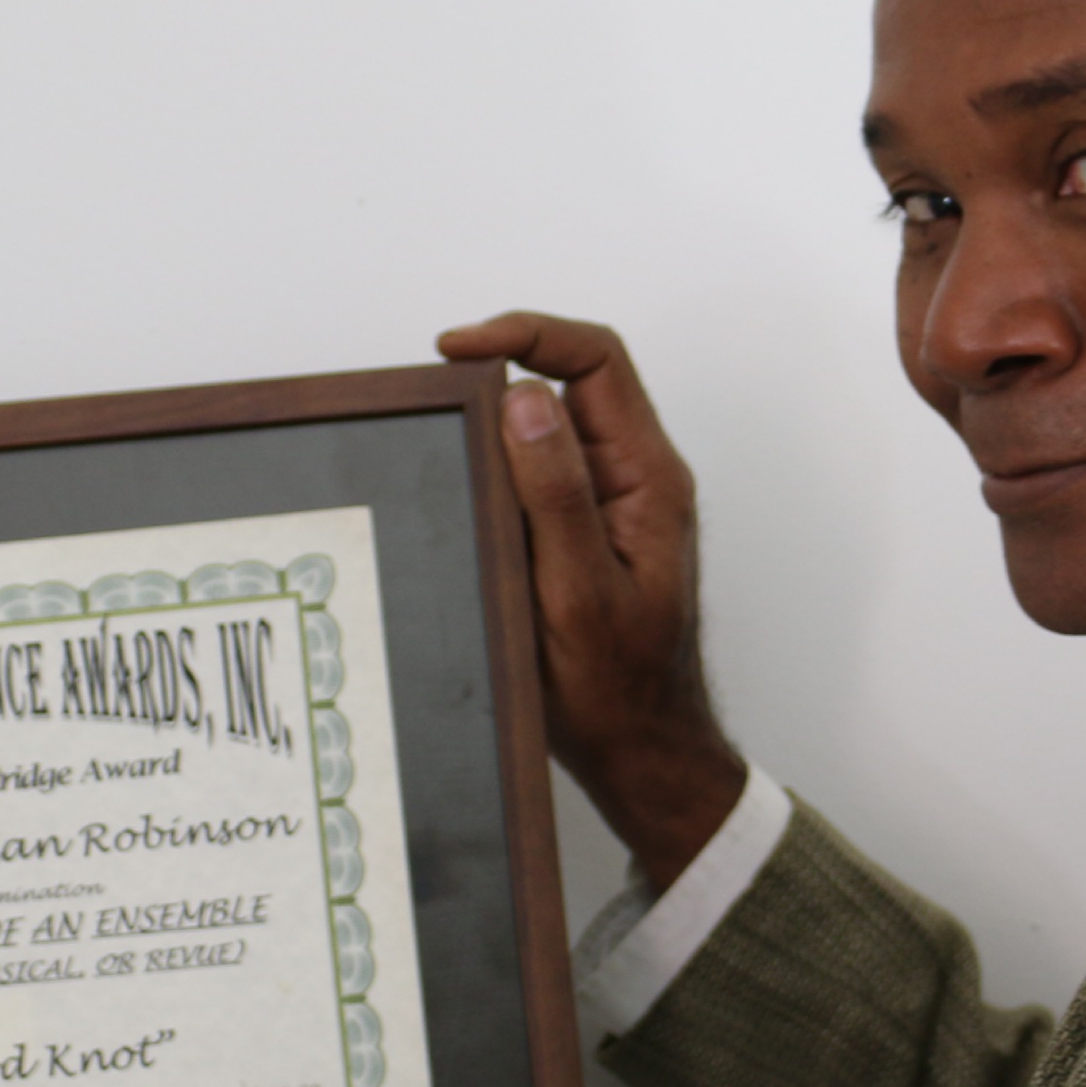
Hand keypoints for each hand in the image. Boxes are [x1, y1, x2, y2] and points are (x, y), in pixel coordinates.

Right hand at [437, 312, 746, 886]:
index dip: (527, 334)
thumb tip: (524, 399)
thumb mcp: (576, 591)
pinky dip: (500, 470)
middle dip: (502, 374)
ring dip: (496, 428)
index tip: (456, 350)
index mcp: (648, 478)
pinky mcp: (589, 531)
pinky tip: (465, 497)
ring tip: (445, 452)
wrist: (642, 752)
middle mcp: (637, 478)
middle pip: (572, 381)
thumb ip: (555, 494)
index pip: (597, 360)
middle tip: (436, 400)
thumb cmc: (618, 688)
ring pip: (552, 426)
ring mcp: (615, 503)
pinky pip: (543, 473)